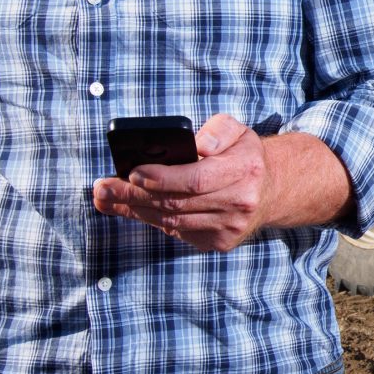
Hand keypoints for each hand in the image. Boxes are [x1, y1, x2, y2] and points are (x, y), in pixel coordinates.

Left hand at [92, 114, 266, 250]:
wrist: (271, 189)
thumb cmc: (243, 155)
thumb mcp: (236, 130)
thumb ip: (216, 131)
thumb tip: (194, 145)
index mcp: (244, 169)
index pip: (197, 179)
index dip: (162, 178)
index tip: (132, 173)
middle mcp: (239, 202)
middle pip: (177, 203)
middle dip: (134, 196)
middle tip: (102, 188)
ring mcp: (229, 227)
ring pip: (172, 222)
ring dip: (135, 210)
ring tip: (106, 199)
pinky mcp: (220, 243)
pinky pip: (178, 232)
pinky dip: (152, 220)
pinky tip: (132, 209)